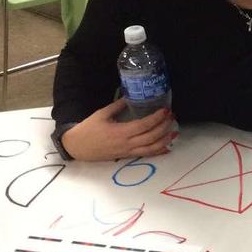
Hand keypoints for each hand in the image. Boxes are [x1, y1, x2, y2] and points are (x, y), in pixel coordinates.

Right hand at [60, 98, 175, 160]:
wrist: (77, 147)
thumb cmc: (88, 129)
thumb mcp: (102, 114)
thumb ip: (118, 106)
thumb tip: (130, 95)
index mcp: (120, 132)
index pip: (144, 125)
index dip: (156, 118)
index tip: (165, 110)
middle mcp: (126, 144)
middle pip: (151, 137)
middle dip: (164, 127)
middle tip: (172, 117)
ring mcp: (127, 151)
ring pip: (150, 149)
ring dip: (165, 141)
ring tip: (174, 132)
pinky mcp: (126, 156)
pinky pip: (145, 155)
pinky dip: (158, 151)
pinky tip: (167, 148)